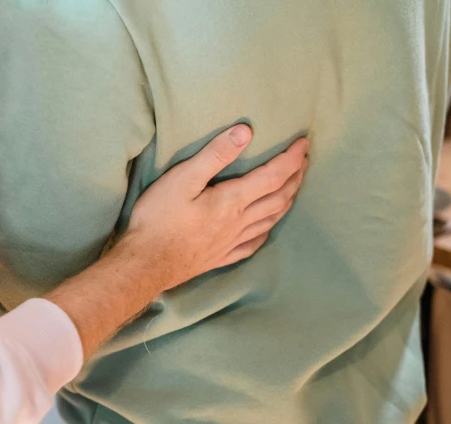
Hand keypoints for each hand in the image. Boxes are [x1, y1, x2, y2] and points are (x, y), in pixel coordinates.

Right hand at [122, 124, 307, 290]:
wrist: (146, 264)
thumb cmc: (159, 219)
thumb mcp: (182, 179)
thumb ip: (215, 155)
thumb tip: (246, 132)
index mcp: (232, 201)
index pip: (273, 175)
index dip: (292, 158)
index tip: (303, 143)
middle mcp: (239, 222)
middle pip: (278, 198)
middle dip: (295, 177)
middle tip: (304, 161)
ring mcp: (231, 242)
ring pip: (270, 220)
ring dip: (287, 201)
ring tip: (294, 188)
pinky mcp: (220, 257)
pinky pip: (253, 244)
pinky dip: (266, 231)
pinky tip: (266, 229)